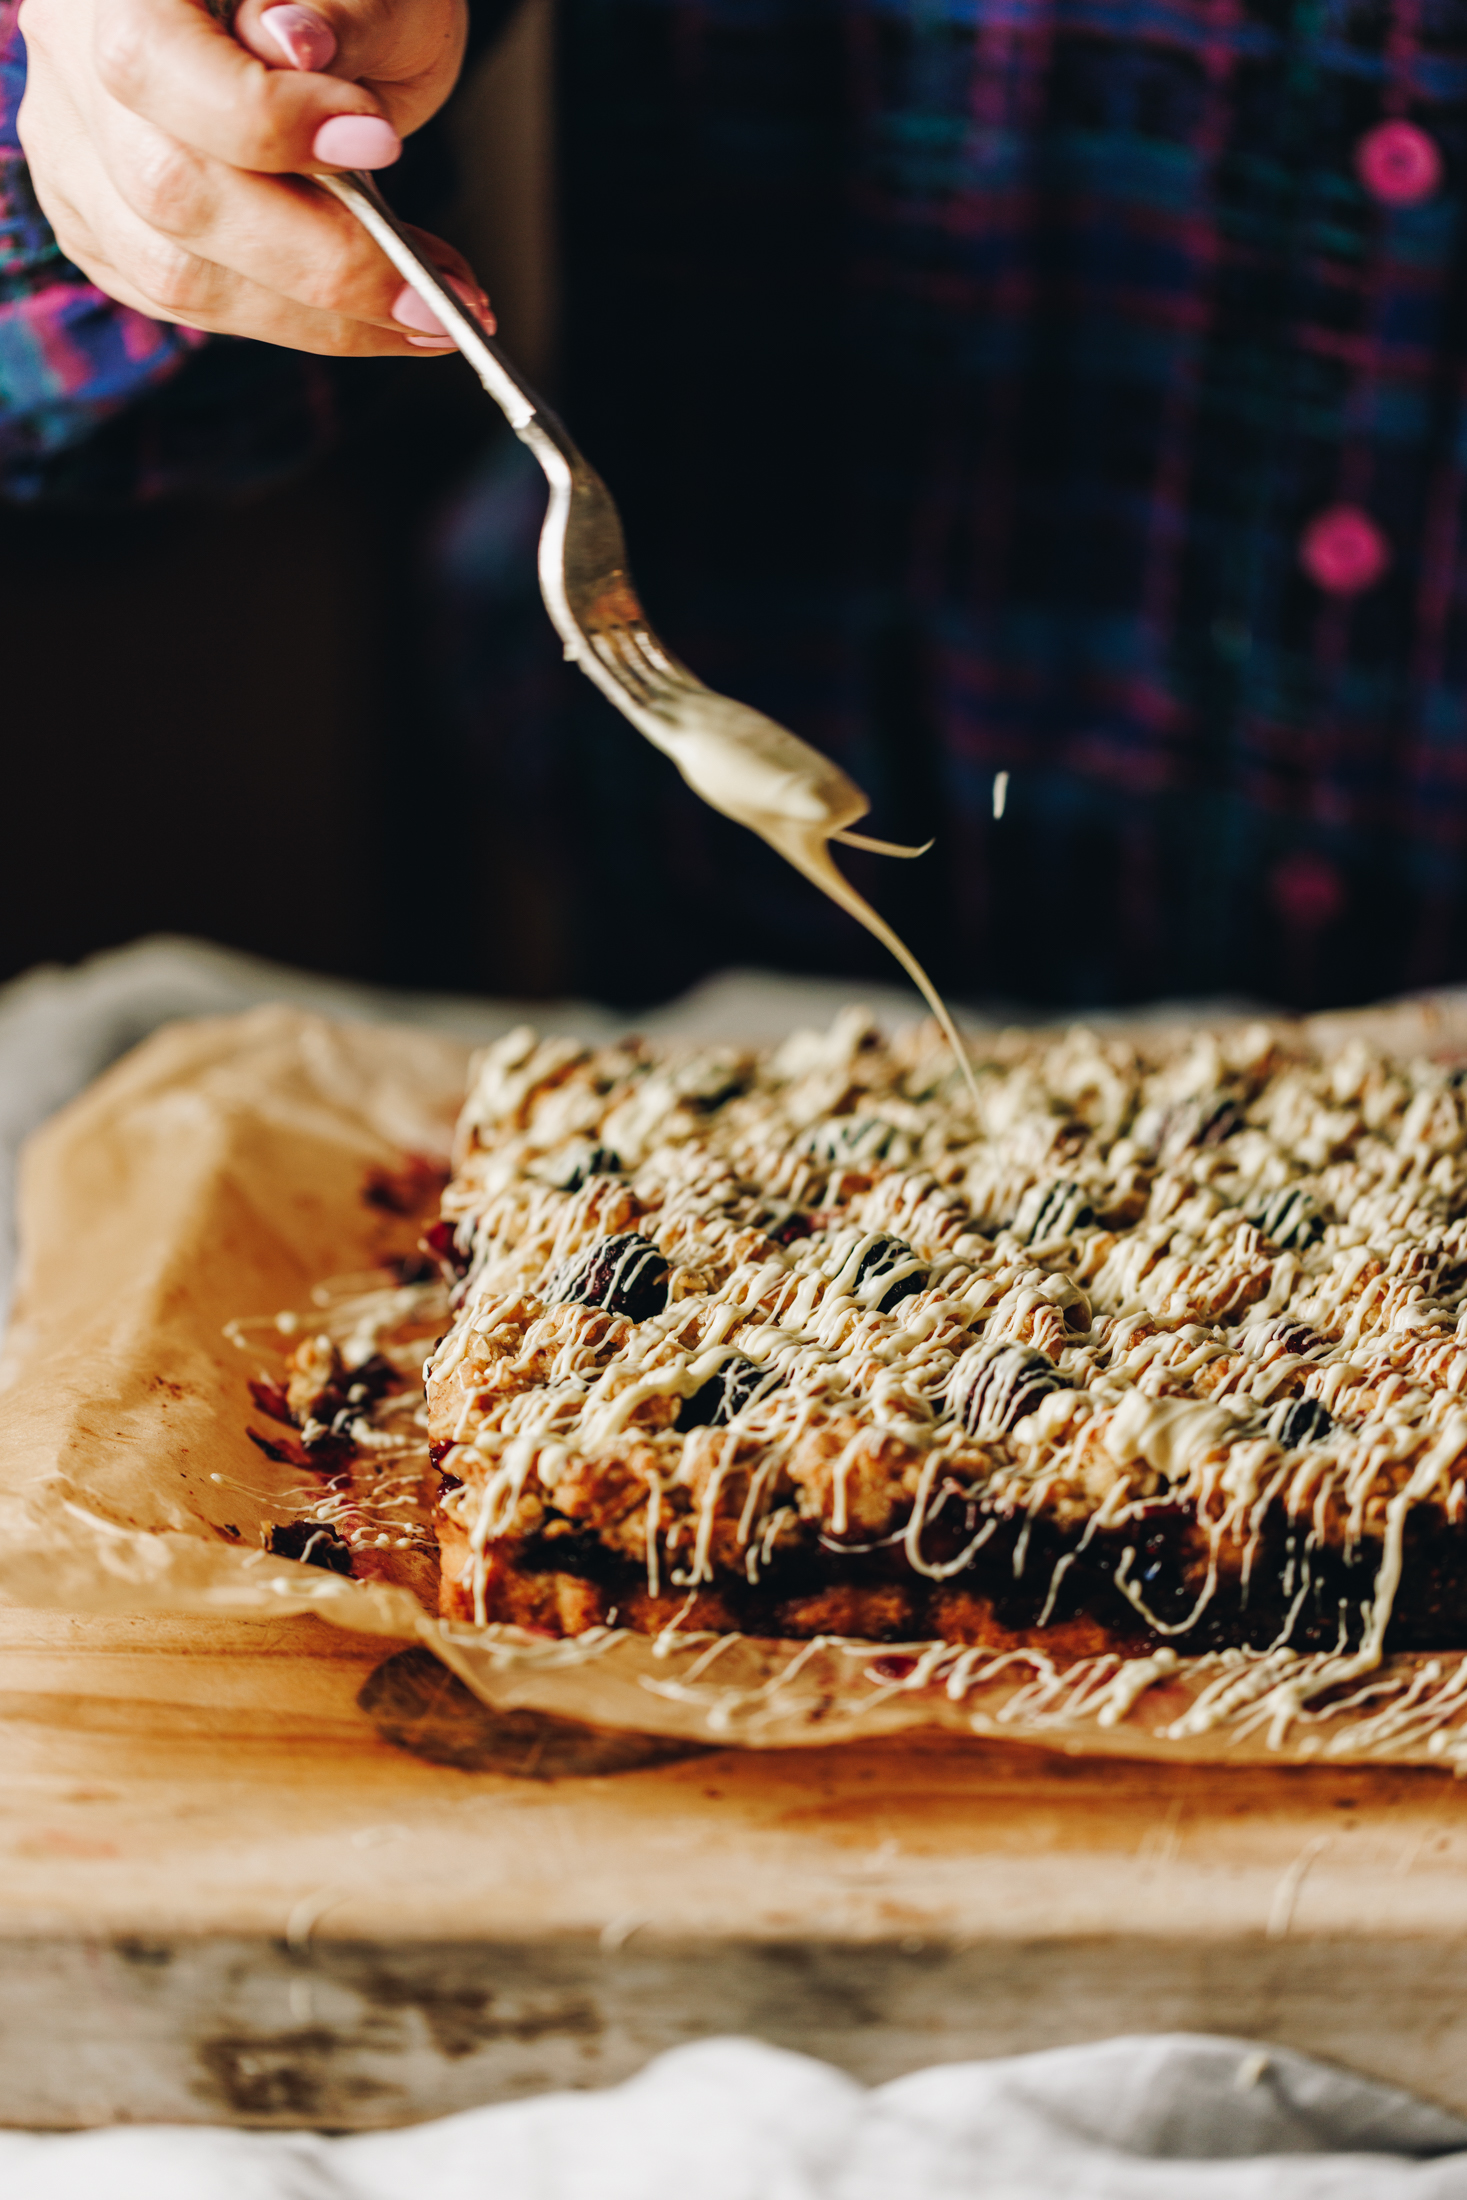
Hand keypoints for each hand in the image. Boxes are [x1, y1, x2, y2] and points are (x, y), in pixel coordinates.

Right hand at [16, 0, 491, 354]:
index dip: (265, 120)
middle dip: (318, 258)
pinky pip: (192, 303)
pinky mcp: (101, 226)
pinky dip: (295, 322)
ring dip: (317, 315)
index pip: (153, 63)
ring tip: (423, 313)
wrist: (303, 20)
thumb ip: (339, 6)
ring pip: (176, 272)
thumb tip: (297, 44)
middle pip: (168, 190)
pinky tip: (373, 315)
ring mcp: (73, 151)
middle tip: (432, 293)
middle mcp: (70, 58)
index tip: (380, 143)